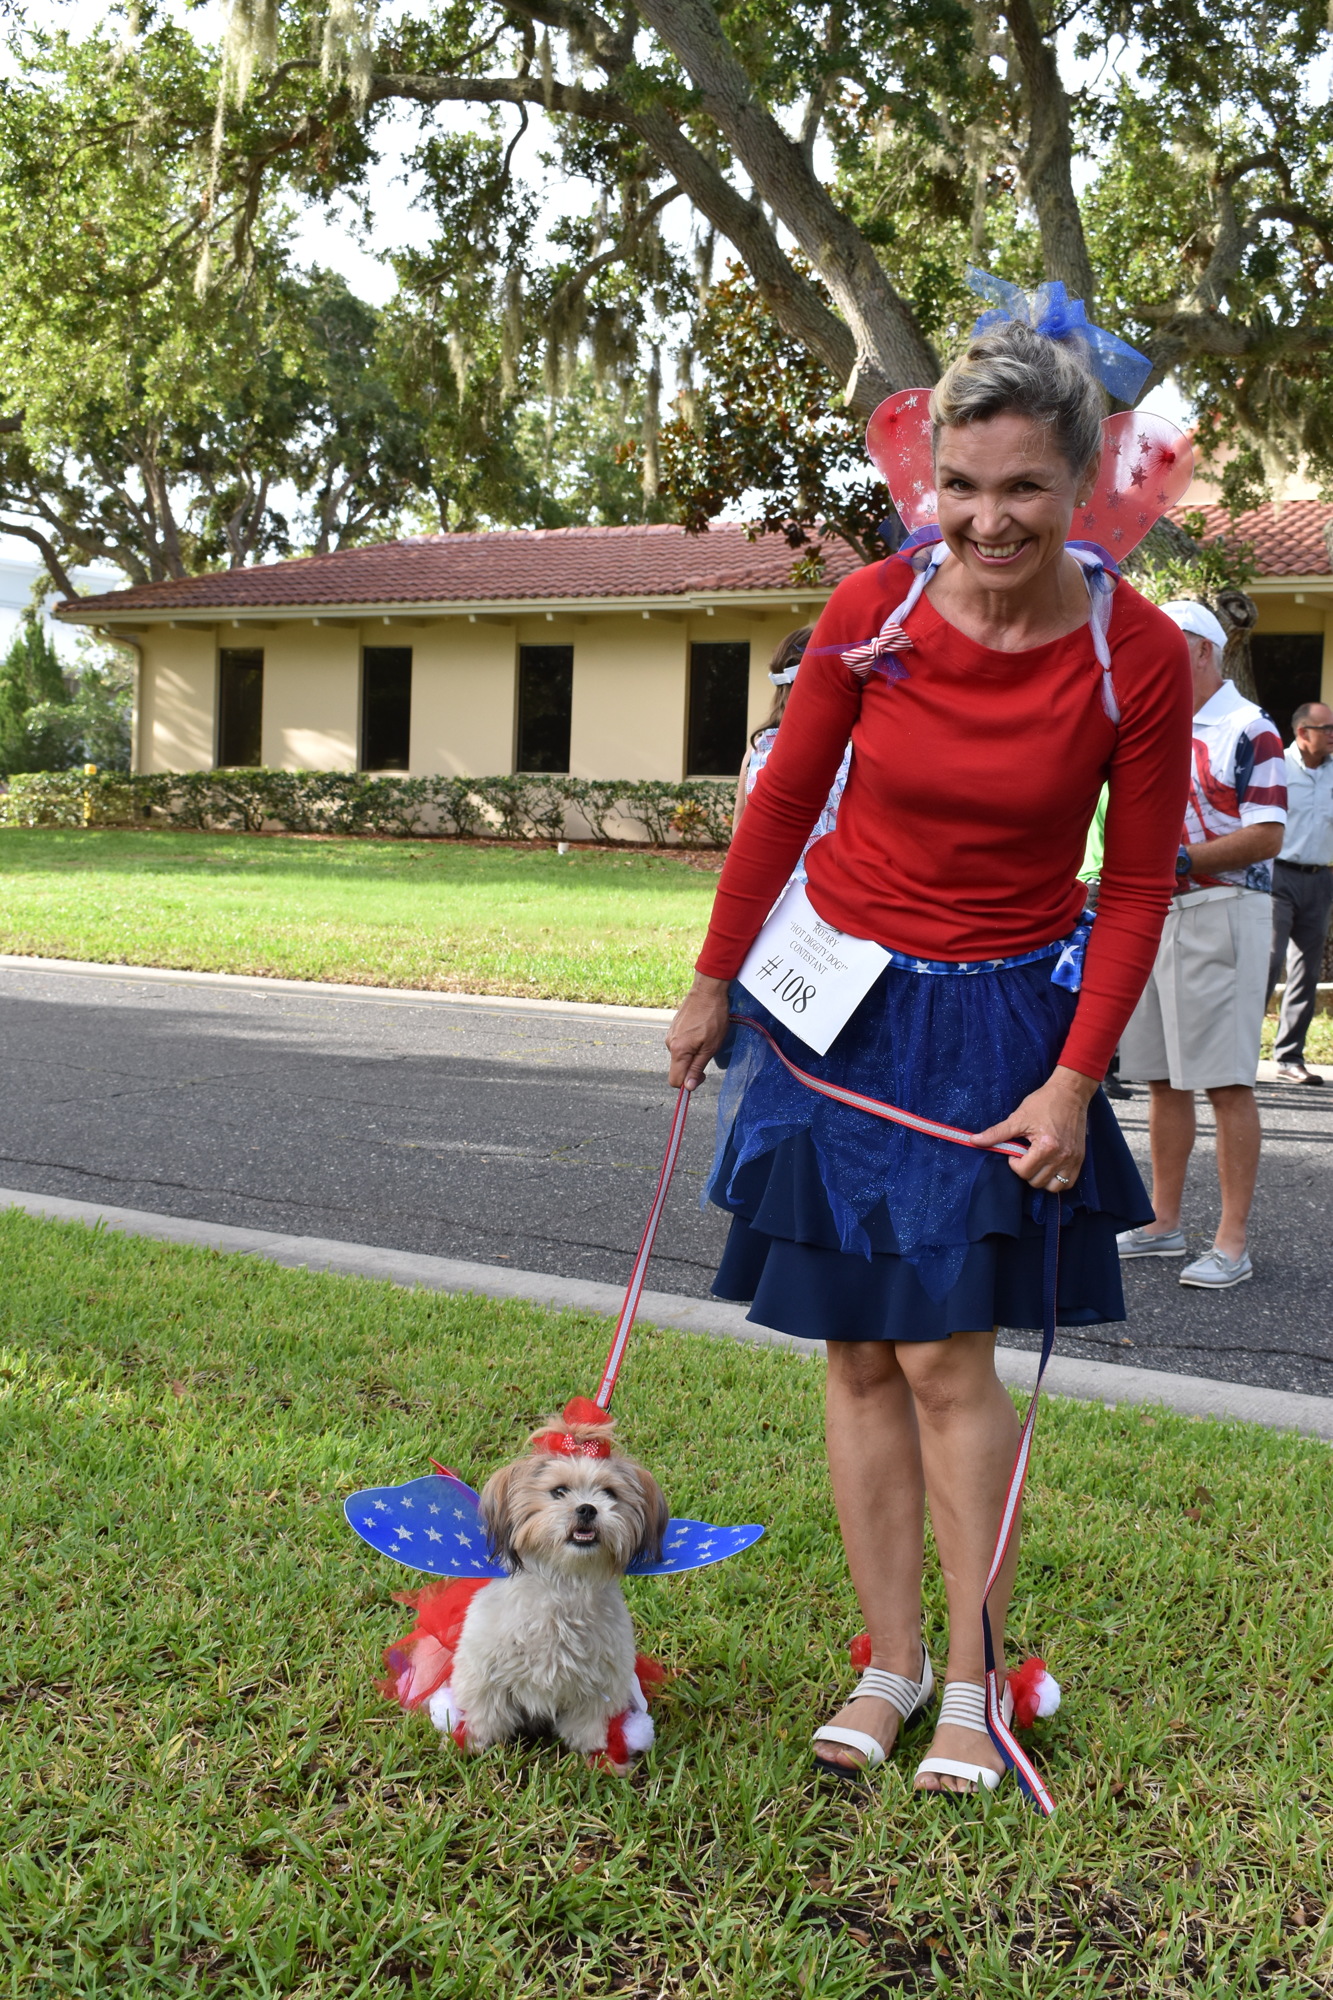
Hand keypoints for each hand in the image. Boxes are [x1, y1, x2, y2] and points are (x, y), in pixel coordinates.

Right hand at [665, 973, 731, 1089]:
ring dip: (692, 1054)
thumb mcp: (710, 1047)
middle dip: (692, 1067)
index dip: (688, 1083)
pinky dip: (690, 1044)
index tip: (703, 1075)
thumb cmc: (712, 1018)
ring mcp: (671, 1035)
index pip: (675, 1080)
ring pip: (680, 1056)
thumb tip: (688, 1087)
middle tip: (708, 1052)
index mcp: (678, 1051)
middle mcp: (670, 1044)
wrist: (707, 991)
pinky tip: (700, 1032)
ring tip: (706, 1039)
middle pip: (678, 1068)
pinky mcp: (673, 1029)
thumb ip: (697, 1068)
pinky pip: (680, 1045)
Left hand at [970, 1065, 1096, 1189]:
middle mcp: (1062, 1156)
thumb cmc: (1044, 1103)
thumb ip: (996, 1133)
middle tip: (1026, 1155)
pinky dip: (1057, 1180)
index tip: (1016, 1150)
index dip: (1014, 1163)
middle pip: (1037, 1181)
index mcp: (1046, 1146)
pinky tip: (1049, 1167)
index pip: (1023, 1171)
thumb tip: (973, 1141)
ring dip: (1041, 1178)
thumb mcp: (1018, 1117)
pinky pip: (1068, 1183)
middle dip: (1026, 1171)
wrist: (1070, 1093)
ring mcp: (1073, 1159)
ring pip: (1053, 1187)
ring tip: (1037, 1162)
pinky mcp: (1080, 1159)